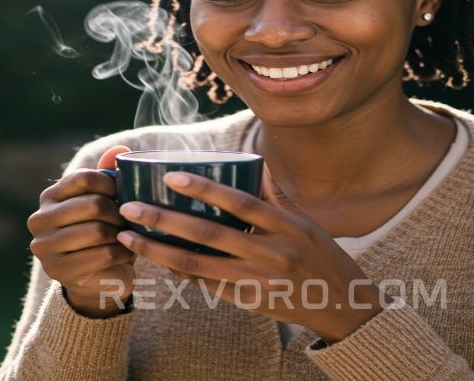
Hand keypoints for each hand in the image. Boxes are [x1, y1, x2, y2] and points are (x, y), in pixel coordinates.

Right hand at [27, 145, 136, 317]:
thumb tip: (120, 150)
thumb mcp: (105, 201)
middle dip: (119, 211)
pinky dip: (122, 252)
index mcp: (49, 196)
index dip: (111, 184)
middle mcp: (39, 220)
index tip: (124, 194)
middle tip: (130, 219)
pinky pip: (103, 254)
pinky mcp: (59, 271)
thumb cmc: (104, 231)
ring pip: (98, 230)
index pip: (84, 178)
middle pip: (93, 204)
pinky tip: (125, 253)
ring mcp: (45, 247)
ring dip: (121, 233)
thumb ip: (109, 175)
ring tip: (127, 236)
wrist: (97, 277)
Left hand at [116, 163, 388, 342]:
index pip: (240, 202)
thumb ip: (275, 198)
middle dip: (164, 220)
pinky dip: (181, 273)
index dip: (205, 189)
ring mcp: (259, 281)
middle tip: (130, 209)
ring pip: (198, 266)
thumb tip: (250, 168)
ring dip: (159, 251)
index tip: (171, 177)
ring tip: (129, 239)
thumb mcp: (306, 223)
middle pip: (208, 235)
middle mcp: (272, 253)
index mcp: (287, 226)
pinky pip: (208, 286)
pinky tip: (159, 260)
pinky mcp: (250, 302)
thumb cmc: (324, 257)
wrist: (344, 306)